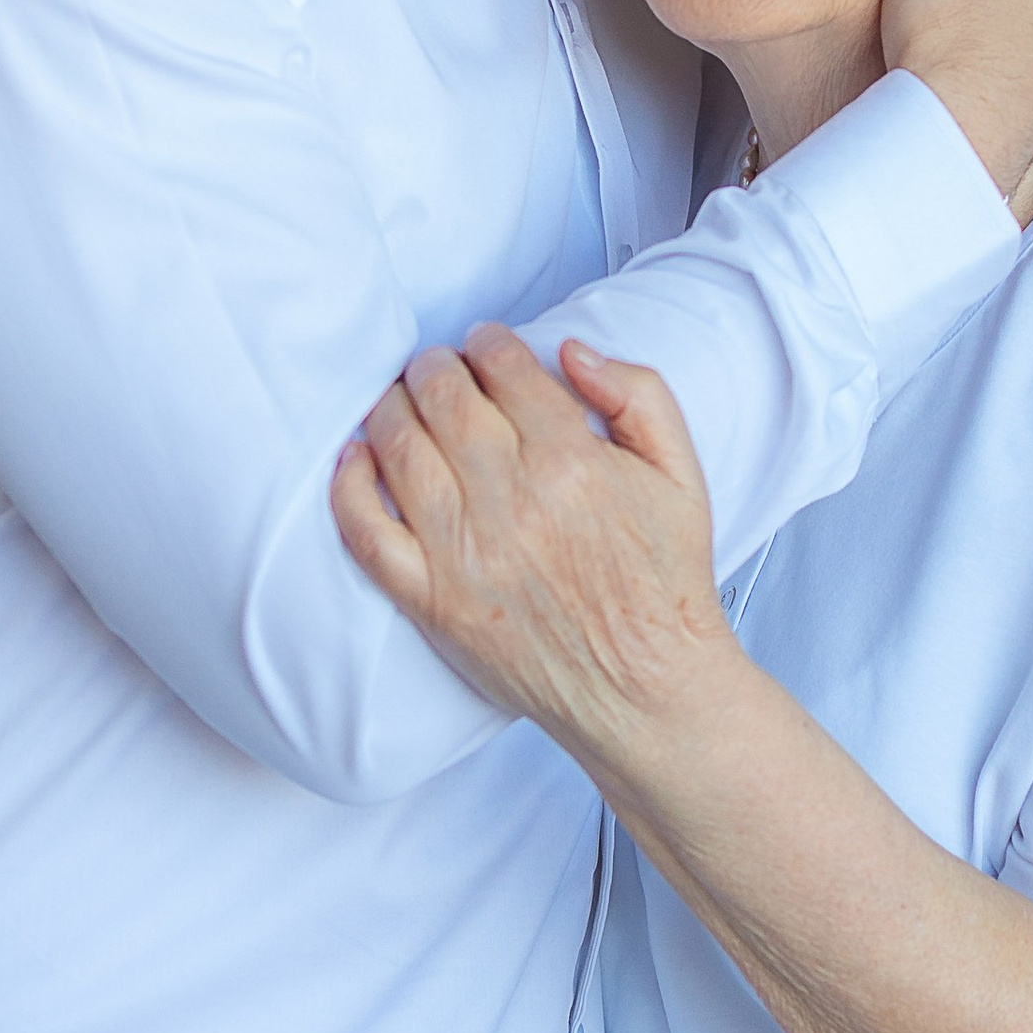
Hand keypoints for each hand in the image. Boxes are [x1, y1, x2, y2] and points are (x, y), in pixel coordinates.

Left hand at [331, 327, 731, 759]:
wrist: (648, 689)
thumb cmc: (664, 582)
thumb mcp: (683, 474)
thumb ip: (640, 394)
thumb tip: (571, 350)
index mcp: (573, 460)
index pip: (505, 368)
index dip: (488, 342)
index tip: (484, 344)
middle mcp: (512, 501)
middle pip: (443, 397)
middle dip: (435, 366)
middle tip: (436, 367)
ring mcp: (464, 553)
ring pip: (399, 447)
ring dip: (390, 408)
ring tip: (400, 401)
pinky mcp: (432, 601)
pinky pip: (366, 531)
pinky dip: (350, 485)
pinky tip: (355, 458)